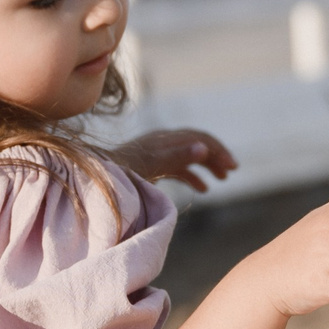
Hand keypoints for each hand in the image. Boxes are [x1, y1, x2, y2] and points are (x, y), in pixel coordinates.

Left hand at [112, 127, 238, 192]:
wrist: (96, 180)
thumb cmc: (121, 173)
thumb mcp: (151, 166)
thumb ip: (177, 157)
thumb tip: (204, 148)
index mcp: (164, 140)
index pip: (199, 139)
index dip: (218, 151)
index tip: (232, 167)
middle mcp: (162, 143)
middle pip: (197, 144)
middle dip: (216, 156)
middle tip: (232, 171)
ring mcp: (157, 155)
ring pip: (189, 156)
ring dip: (207, 165)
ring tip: (222, 179)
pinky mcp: (152, 167)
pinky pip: (178, 168)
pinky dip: (193, 176)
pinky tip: (203, 189)